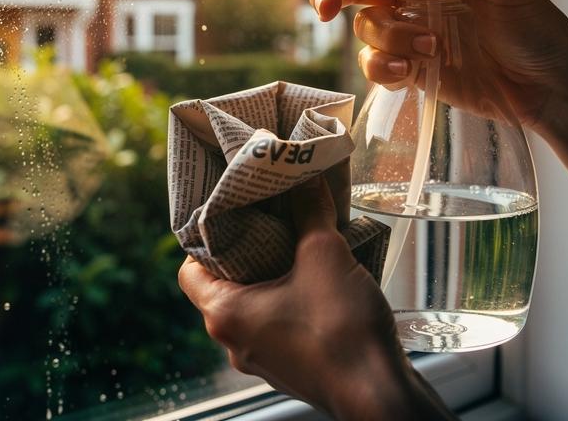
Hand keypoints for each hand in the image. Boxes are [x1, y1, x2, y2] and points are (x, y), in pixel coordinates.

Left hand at [177, 176, 454, 419]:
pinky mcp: (291, 368)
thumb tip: (305, 175)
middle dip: (246, 250)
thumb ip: (309, 210)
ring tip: (297, 242)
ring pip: (253, 305)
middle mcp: (234, 342)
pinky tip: (319, 279)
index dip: (205, 236)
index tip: (230, 212)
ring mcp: (262, 359)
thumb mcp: (323, 253)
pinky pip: (278, 324)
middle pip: (223, 285)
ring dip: (272, 275)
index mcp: (224, 314)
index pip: (189, 268)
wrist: (379, 392)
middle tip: (267, 218)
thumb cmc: (341, 328)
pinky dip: (290, 299)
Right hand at [309, 0, 567, 130]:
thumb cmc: (536, 27)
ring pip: (365, 26)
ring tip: (431, 47)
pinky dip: (383, 68)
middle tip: (329, 6)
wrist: (549, 87)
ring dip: (388, 36)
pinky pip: (374, 66)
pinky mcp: (410, 69)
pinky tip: (410, 72)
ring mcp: (409, 32)